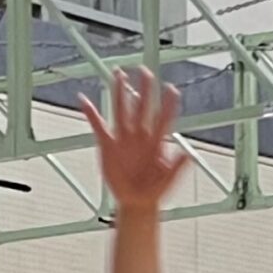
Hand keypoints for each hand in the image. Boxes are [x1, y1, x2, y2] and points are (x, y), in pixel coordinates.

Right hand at [83, 73, 187, 211]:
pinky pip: (98, 125)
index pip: (163, 118)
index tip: (171, 88)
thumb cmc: (153, 190)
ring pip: (122, 110)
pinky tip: (85, 101)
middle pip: (142, 107)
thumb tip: (187, 155)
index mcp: (156, 142)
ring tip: (118, 75)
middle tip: (144, 71)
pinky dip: (91, 113)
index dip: (168, 104)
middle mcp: (139, 136)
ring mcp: (123, 138)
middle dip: (144, 89)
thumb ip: (177, 167)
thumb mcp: (169, 181)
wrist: (136, 201)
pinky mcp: (108, 145)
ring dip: (120, 92)